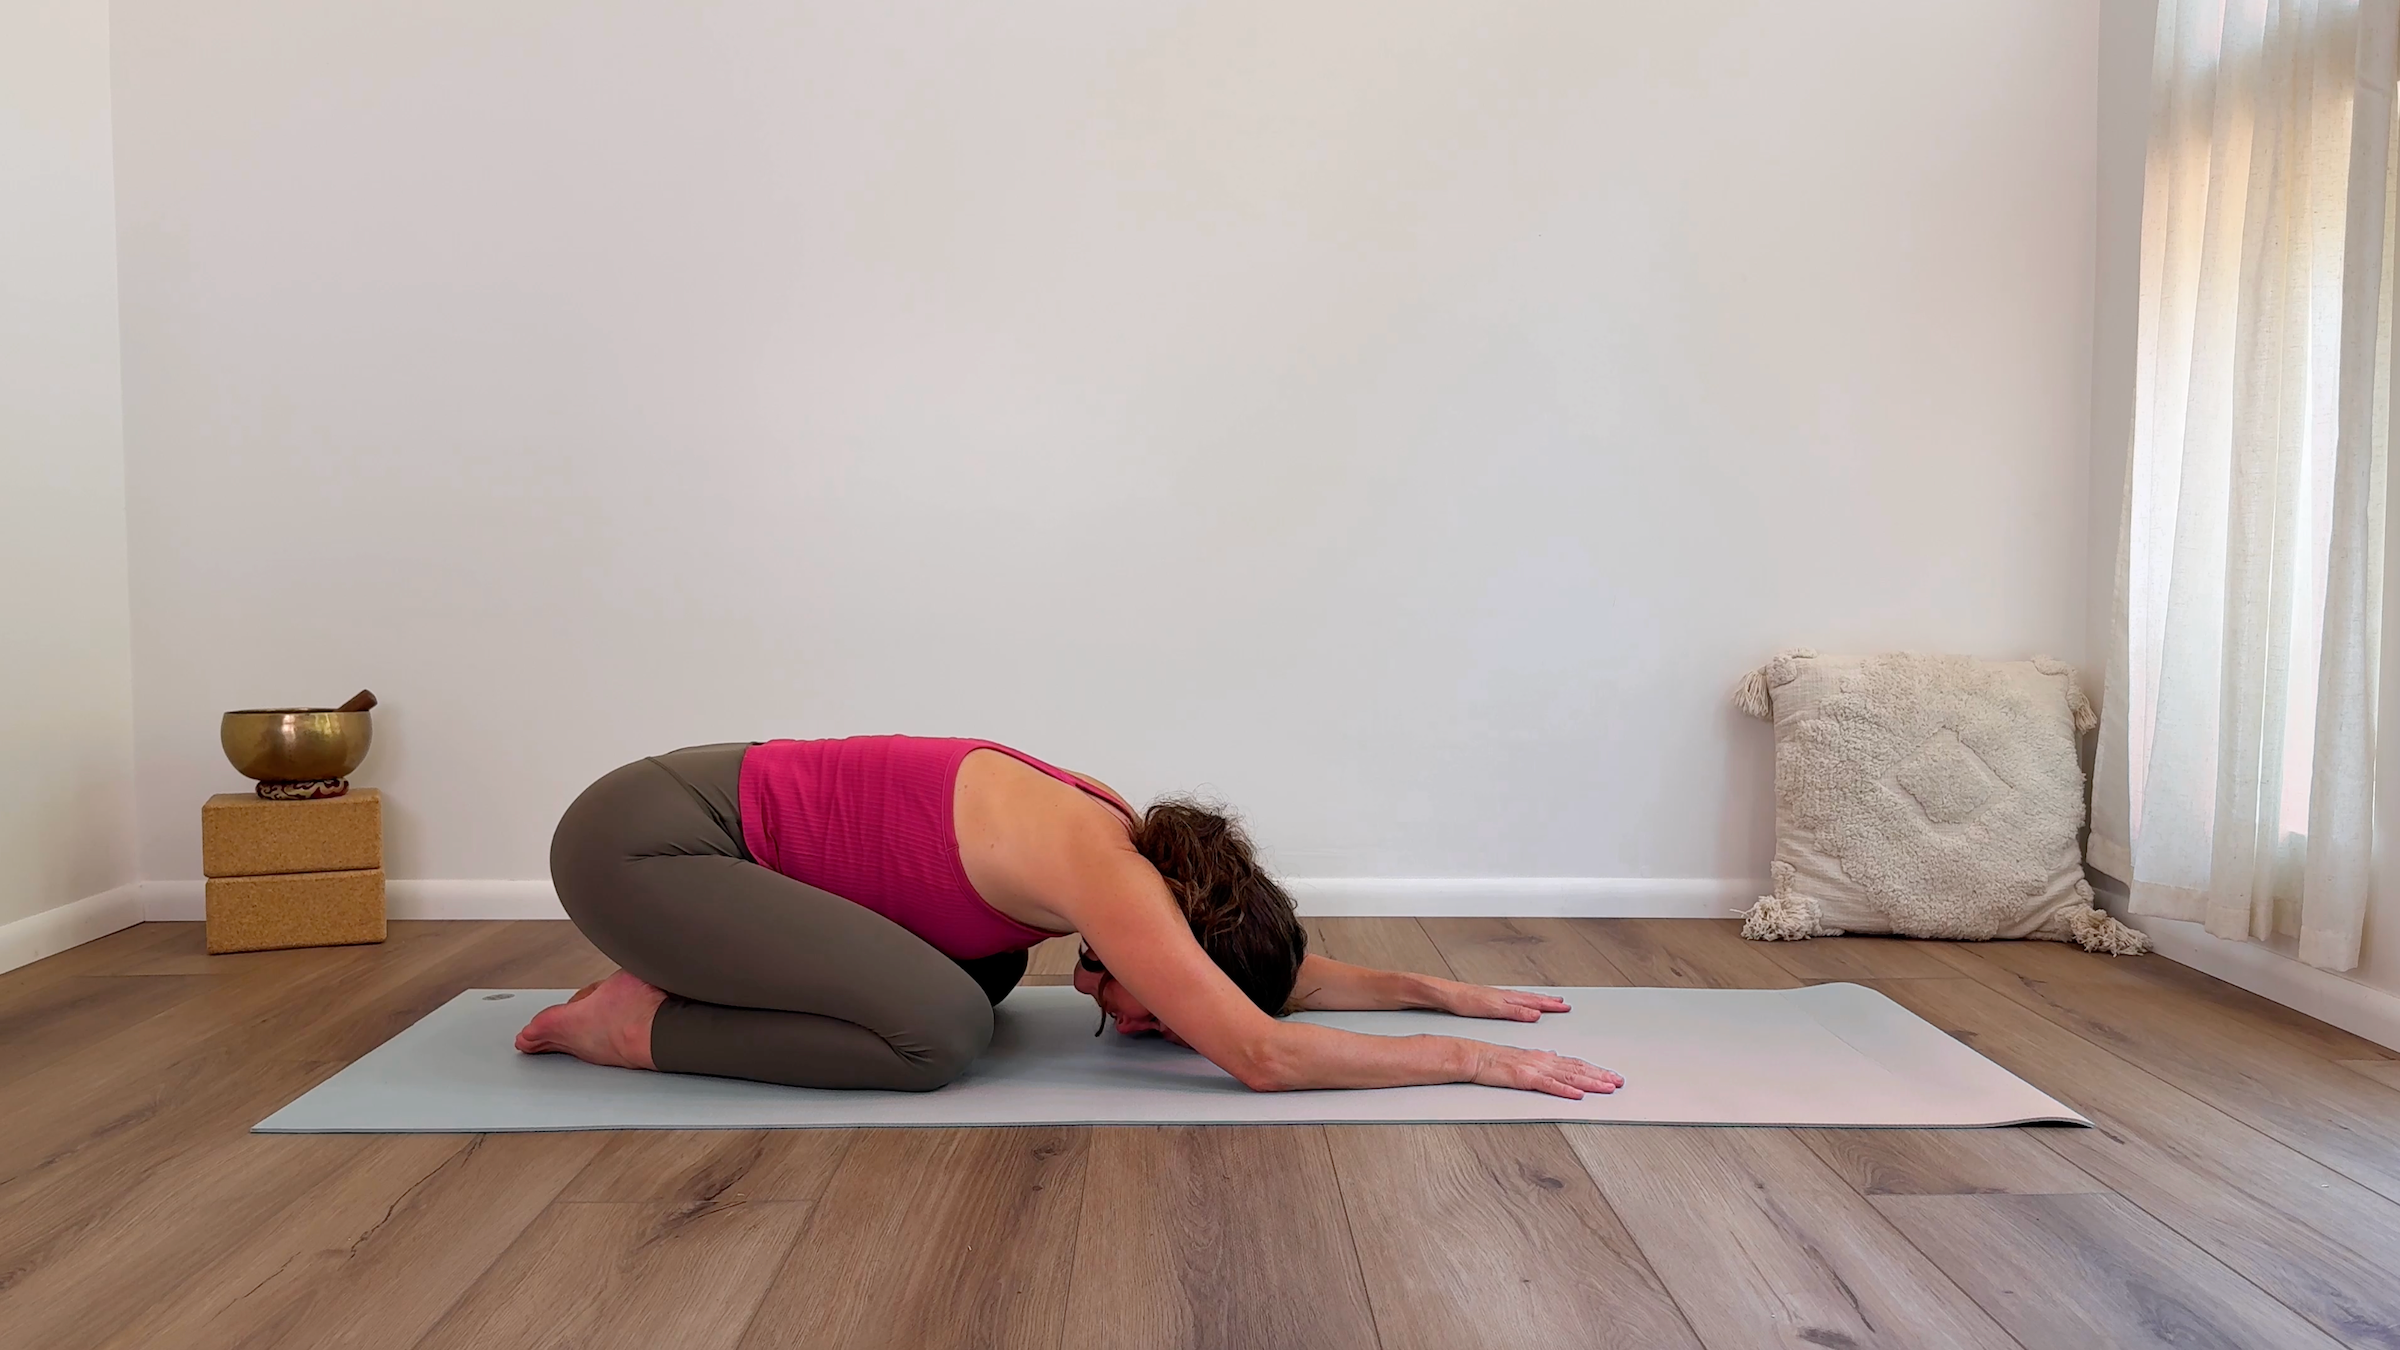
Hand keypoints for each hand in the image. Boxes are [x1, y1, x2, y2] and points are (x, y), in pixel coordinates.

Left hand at [1436, 980, 1571, 1021]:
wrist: (1448, 995)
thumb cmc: (1466, 1001)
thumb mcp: (1493, 1009)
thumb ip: (1515, 1011)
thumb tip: (1535, 1014)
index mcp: (1508, 998)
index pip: (1535, 1001)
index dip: (1550, 1005)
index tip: (1564, 1007)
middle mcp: (1505, 995)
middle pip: (1533, 997)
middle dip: (1549, 1001)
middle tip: (1563, 1004)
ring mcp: (1499, 996)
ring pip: (1525, 997)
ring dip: (1539, 999)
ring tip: (1550, 1000)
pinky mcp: (1491, 999)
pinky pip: (1515, 998)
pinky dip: (1525, 1000)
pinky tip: (1524, 1003)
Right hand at [1462, 1042, 1623, 1098]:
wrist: (1474, 1057)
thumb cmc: (1495, 1060)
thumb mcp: (1522, 1058)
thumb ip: (1541, 1059)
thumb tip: (1556, 1056)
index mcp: (1544, 1057)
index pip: (1575, 1064)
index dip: (1595, 1070)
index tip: (1611, 1076)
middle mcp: (1543, 1060)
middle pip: (1577, 1069)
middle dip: (1600, 1076)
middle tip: (1619, 1081)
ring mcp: (1535, 1068)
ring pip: (1568, 1077)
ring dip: (1590, 1083)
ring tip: (1606, 1088)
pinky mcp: (1524, 1078)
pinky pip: (1548, 1085)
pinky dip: (1564, 1090)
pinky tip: (1577, 1095)